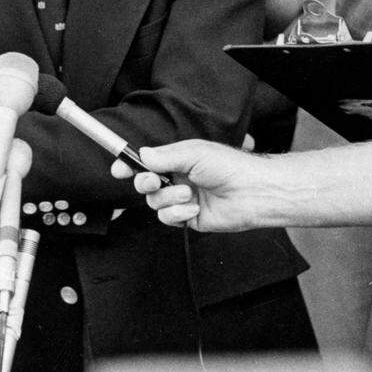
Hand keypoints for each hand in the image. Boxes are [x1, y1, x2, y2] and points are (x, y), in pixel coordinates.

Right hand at [110, 140, 268, 232]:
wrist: (252, 193)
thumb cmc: (229, 167)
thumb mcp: (193, 153)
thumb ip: (164, 156)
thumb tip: (142, 155)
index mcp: (177, 161)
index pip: (146, 163)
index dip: (129, 166)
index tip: (118, 170)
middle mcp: (177, 180)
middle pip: (145, 184)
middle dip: (145, 183)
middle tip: (153, 180)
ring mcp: (182, 200)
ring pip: (155, 203)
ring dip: (168, 198)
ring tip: (188, 194)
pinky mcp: (188, 219)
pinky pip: (168, 218)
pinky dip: (178, 213)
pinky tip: (193, 208)